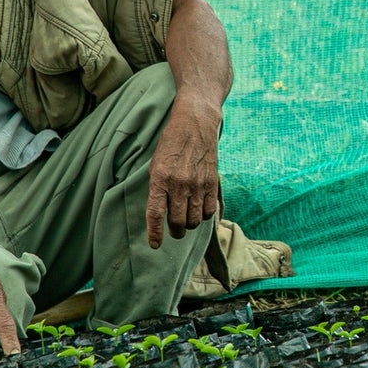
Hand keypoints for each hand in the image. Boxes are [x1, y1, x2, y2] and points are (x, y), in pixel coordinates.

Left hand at [145, 93, 222, 248]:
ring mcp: (198, 184)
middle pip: (177, 222)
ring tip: (186, 219)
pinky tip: (199, 210)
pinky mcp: (212, 182)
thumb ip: (158, 188)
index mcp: (160, 178)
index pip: (155, 214)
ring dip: (189, 224)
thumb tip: (160, 214)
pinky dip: (204, 216)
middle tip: (173, 231)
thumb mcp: (156, 164)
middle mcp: (179, 183)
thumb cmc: (171, 143)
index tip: (155, 245)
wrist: (195, 122)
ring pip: (194, 220)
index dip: (155, 233)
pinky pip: (209, 211)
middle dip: (175, 232)